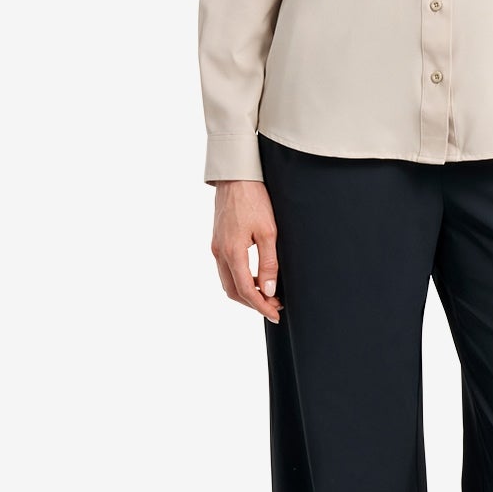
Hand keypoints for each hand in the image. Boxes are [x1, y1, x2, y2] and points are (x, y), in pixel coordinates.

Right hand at [211, 180, 283, 323]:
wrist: (236, 177)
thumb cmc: (254, 200)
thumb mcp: (268, 232)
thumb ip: (268, 263)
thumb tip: (268, 290)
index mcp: (232, 252)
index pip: (245, 290)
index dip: (261, 306)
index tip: (276, 314)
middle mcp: (219, 253)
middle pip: (233, 291)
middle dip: (253, 303)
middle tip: (275, 306)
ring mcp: (216, 247)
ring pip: (228, 281)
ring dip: (246, 292)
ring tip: (268, 294)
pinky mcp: (218, 241)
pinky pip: (226, 269)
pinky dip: (240, 279)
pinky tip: (256, 277)